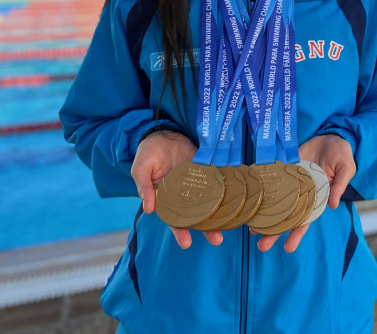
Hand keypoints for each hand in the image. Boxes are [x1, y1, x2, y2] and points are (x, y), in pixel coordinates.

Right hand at [130, 130, 223, 249]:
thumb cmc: (148, 153)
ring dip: (220, 212)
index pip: (174, 219)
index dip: (180, 231)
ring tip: (231, 224)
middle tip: (217, 240)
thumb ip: (144, 188)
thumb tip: (149, 209)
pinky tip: (236, 196)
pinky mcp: (207, 170)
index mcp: (166, 199)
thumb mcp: (140, 169)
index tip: (186, 243)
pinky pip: (217, 181)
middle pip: (197, 215)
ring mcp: (198, 183)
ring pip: (210, 201)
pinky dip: (227, 188)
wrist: (162, 132)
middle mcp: (184, 195)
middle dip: (206, 228)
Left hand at [253, 133, 354, 253]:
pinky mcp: (283, 167)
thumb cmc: (341, 154)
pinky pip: (271, 180)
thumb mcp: (345, 169)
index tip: (287, 248)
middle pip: (285, 216)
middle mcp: (300, 194)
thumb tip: (332, 205)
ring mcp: (290, 182)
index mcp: (316, 199)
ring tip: (250, 227)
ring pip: (274, 202)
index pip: (305, 220)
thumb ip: (339, 186)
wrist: (330, 135)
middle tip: (261, 245)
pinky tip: (250, 197)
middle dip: (273, 232)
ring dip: (263, 214)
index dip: (296, 234)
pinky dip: (261, 189)